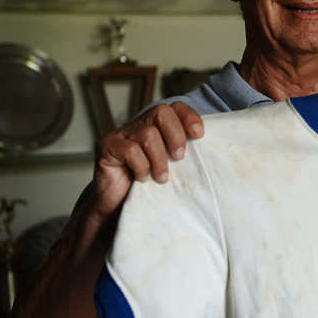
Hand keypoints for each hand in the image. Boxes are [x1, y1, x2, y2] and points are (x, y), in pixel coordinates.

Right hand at [92, 102, 203, 218]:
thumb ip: (183, 154)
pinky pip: (130, 150)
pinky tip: (142, 178)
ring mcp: (121, 134)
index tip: (199, 135)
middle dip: (176, 135)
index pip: (175, 108)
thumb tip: (211, 151)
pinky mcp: (107, 146)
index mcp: (155, 126)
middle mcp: (138, 125)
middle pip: (161, 112)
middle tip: (179, 157)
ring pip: (148, 134)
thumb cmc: (148, 189)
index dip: (189, 117)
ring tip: (161, 177)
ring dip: (159, 159)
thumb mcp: (171, 168)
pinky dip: (141, 166)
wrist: (117, 209)